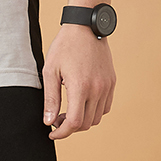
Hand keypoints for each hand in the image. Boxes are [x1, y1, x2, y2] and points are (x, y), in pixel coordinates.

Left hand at [42, 25, 115, 139]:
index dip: (62, 132)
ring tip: (68, 111)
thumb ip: (50, 99)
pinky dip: (93, 111)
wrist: (86, 27)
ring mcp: (107, 86)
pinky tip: (81, 103)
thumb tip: (49, 121)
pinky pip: (105, 107)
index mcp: (81, 87)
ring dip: (82, 120)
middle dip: (70, 127)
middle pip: (86, 123)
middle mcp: (97, 89)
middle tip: (56, 119)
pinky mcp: (112, 82)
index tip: (52, 133)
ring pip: (97, 117)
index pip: (74, 122)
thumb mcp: (50, 71)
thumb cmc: (65, 47)